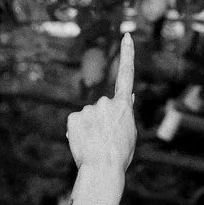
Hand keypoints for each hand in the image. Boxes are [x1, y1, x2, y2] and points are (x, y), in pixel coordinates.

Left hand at [64, 34, 136, 174]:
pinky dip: (78, 133)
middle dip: (102, 121)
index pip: (127, 75)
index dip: (128, 55)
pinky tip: (83, 143)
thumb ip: (126, 114)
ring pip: (88, 117)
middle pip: (102, 108)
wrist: (102, 168)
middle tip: (106, 141)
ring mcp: (89, 108)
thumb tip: (128, 97)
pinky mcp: (73, 117)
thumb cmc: (120, 156)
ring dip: (90, 129)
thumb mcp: (130, 133)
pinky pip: (75, 123)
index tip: (127, 35)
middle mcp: (106, 102)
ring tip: (95, 145)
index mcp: (124, 106)